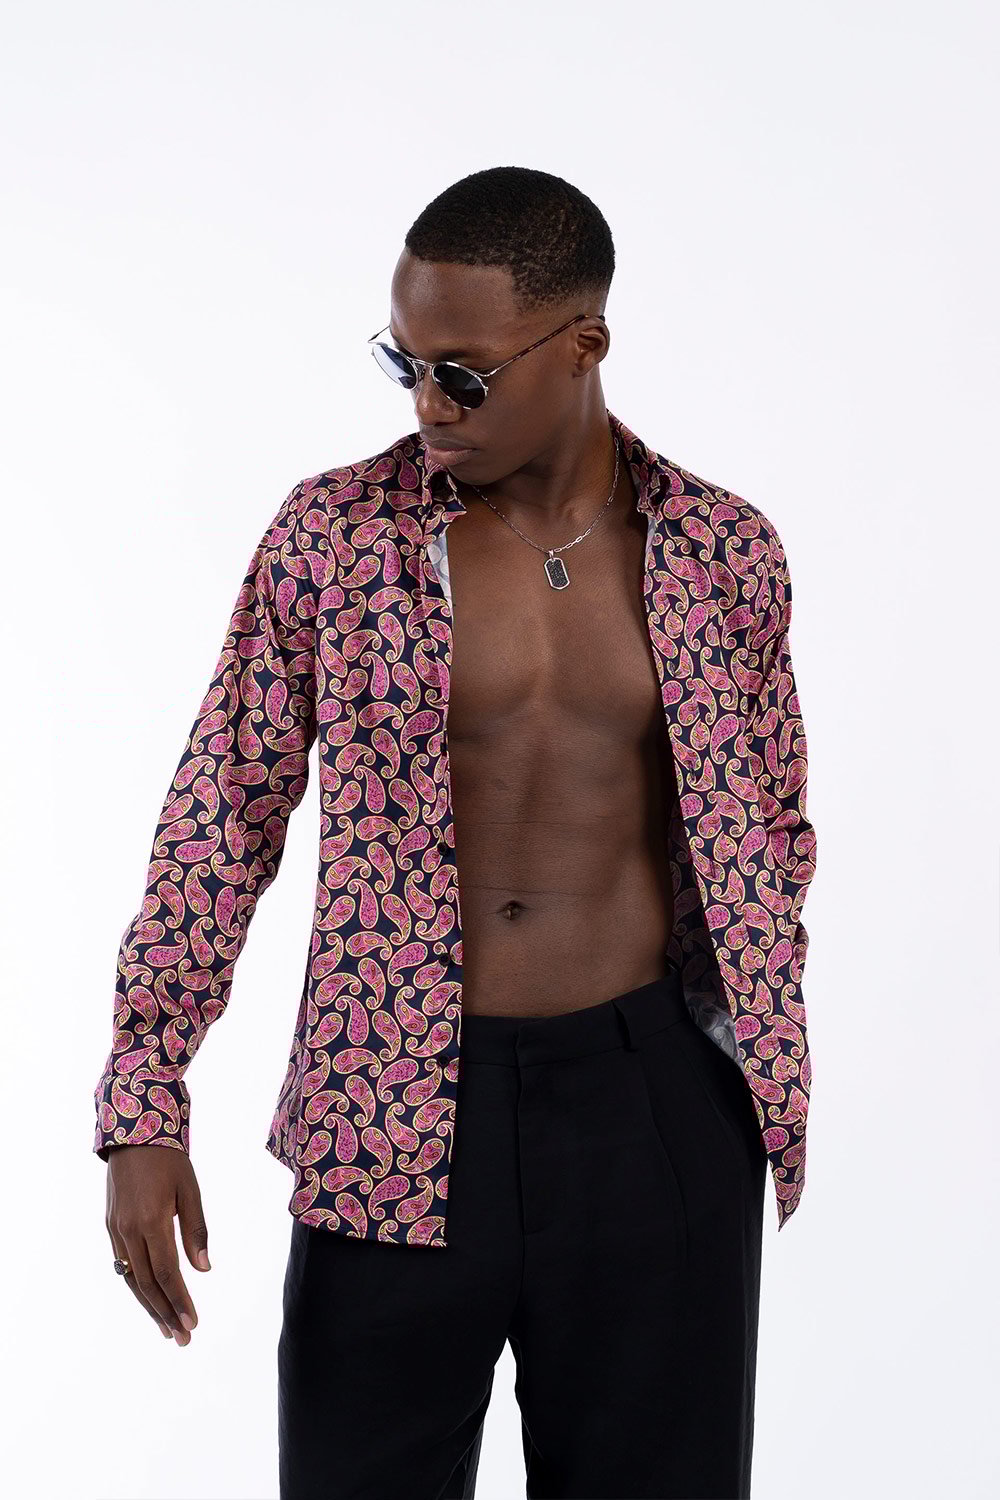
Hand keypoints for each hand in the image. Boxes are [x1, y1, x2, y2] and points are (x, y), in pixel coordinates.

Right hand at [104, 1144, 210, 1344]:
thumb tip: (204, 1269)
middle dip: (166, 1313)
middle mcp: (129, 1231)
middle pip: (148, 1283)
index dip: (180, 1301)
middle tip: (183, 1338)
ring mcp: (116, 1230)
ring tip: (167, 1329)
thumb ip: (196, 1230)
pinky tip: (149, 1299)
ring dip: (149, 1306)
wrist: (133, 1134)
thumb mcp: (189, 1190)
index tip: (193, 1323)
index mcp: (151, 1221)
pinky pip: (123, 1265)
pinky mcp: (110, 1227)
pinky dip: (137, 1286)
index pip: (168, 1273)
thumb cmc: (169, 1160)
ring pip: (132, 1279)